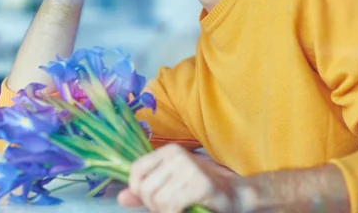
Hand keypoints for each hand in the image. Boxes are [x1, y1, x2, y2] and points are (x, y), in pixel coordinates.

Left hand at [117, 143, 239, 212]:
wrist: (235, 195)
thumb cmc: (201, 190)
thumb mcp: (170, 187)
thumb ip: (145, 192)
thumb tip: (122, 198)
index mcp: (169, 151)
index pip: (136, 170)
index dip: (138, 191)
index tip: (152, 199)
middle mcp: (178, 155)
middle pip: (145, 189)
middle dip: (154, 206)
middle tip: (172, 206)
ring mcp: (190, 168)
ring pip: (158, 200)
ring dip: (165, 212)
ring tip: (181, 208)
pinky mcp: (200, 184)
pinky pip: (172, 207)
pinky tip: (187, 210)